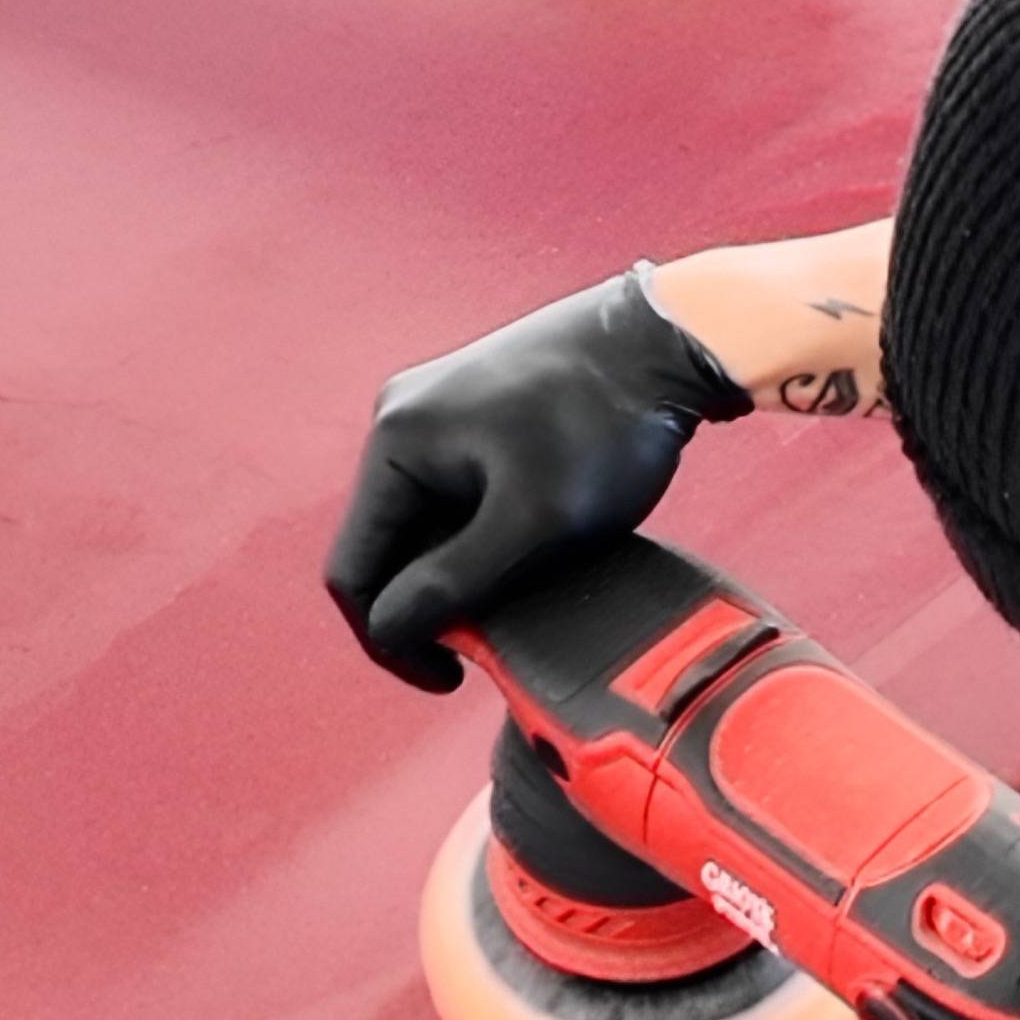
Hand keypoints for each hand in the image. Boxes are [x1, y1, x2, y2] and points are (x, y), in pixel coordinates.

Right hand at [327, 269, 748, 690]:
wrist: (667, 340)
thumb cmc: (603, 426)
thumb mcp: (531, 524)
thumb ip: (452, 584)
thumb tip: (389, 631)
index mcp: (395, 443)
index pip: (353, 572)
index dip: (391, 640)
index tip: (452, 678)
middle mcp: (400, 422)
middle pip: (387, 550)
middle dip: (430, 605)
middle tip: (497, 642)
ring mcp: (438, 414)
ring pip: (425, 529)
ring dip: (460, 575)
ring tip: (524, 596)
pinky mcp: (477, 415)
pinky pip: (457, 500)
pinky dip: (483, 540)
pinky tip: (534, 554)